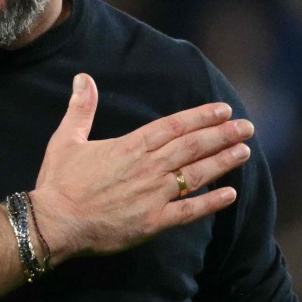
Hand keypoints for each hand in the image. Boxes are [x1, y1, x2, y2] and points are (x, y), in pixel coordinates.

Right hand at [31, 73, 252, 261]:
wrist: (54, 224)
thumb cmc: (59, 183)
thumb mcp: (67, 139)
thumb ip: (81, 109)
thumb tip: (83, 78)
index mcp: (131, 146)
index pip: (175, 126)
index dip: (202, 116)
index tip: (223, 110)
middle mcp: (148, 168)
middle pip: (192, 146)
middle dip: (222, 135)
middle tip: (247, 127)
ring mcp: (153, 196)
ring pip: (196, 174)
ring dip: (222, 162)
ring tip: (245, 151)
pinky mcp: (152, 223)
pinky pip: (188, 212)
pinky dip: (210, 203)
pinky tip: (230, 194)